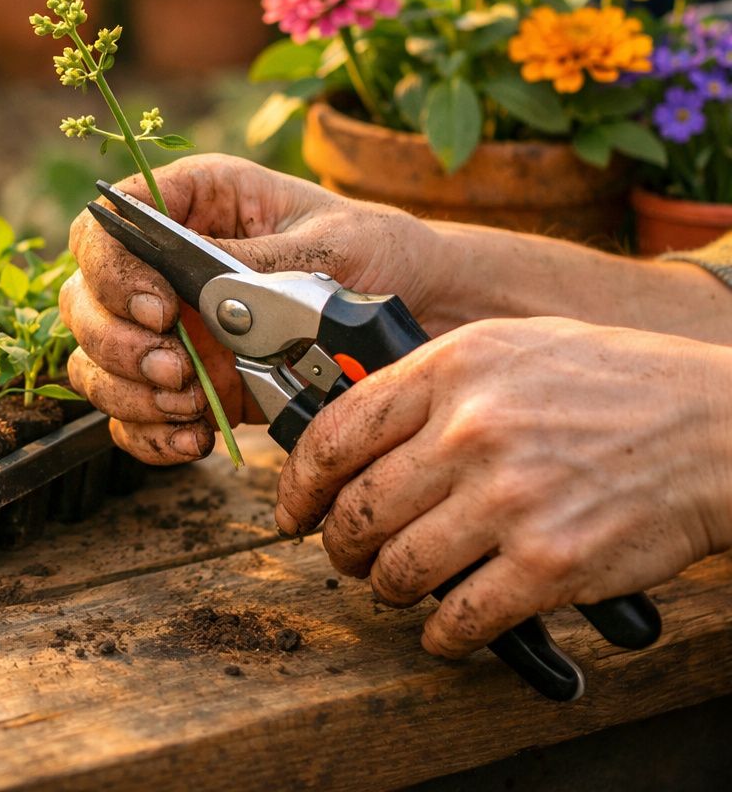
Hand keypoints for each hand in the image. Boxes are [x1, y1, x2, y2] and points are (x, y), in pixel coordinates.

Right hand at [61, 153, 443, 463]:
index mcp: (192, 203)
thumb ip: (259, 265)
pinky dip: (147, 435)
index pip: (105, 224)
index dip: (111, 268)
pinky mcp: (185, 386)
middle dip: (116, 343)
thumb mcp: (331, 244)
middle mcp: (165, 266)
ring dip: (127, 392)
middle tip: (174, 371)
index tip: (156, 308)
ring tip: (186, 406)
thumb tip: (205, 290)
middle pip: (83, 300)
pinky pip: (131, 416)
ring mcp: (169, 330)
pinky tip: (190, 439)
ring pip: (94, 363)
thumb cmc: (380, 254)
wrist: (423, 313)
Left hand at [278, 316, 731, 657]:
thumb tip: (351, 423)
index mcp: (448, 372)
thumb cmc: (612, 382)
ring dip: (385, 588)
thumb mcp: (507, 347)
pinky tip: (445, 628)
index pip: (332, 438)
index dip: (296, 485)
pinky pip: (460, 618)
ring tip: (395, 584)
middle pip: (356, 512)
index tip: (291, 509)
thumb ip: (427, 382)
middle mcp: (468, 433)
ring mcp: (507, 500)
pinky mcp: (548, 564)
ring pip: (397, 569)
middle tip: (343, 553)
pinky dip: (442, 633)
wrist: (714, 427)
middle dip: (338, 545)